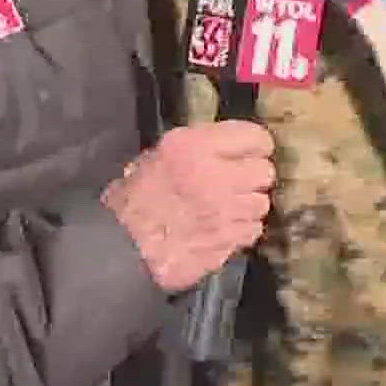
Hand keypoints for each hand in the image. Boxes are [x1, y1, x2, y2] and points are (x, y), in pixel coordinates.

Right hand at [102, 121, 275, 292]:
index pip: (255, 136)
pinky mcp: (228, 241)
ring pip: (261, 203)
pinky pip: (252, 230)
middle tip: (236, 184)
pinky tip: (222, 230)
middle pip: (265, 171)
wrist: (120, 249)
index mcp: (194, 147)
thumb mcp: (157, 157)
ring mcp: (225, 212)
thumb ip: (198, 148)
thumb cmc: (133, 200)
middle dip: (253, 178)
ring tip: (225, 209)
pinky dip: (241, 231)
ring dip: (247, 207)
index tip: (250, 153)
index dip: (255, 146)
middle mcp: (216, 176)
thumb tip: (232, 148)